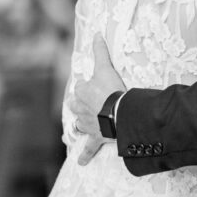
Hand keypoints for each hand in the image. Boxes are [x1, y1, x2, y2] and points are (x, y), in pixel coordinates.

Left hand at [72, 36, 124, 164]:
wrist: (119, 113)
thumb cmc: (112, 90)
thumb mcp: (105, 67)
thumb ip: (100, 51)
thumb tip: (96, 33)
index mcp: (83, 92)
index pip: (82, 86)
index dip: (88, 86)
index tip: (96, 85)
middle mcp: (81, 109)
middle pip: (77, 105)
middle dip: (81, 105)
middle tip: (90, 104)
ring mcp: (87, 124)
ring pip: (79, 124)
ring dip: (81, 124)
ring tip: (82, 126)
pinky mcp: (95, 138)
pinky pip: (88, 148)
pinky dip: (85, 155)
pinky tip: (81, 162)